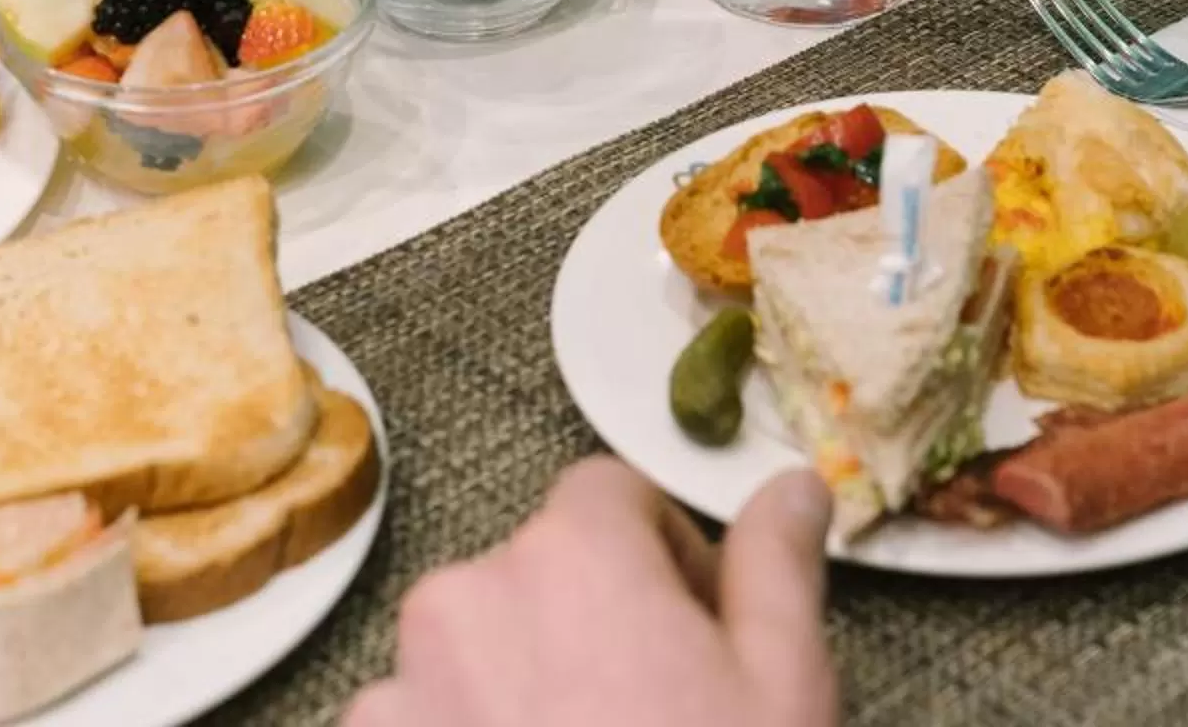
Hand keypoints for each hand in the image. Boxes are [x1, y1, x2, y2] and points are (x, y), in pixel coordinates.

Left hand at [345, 462, 837, 726]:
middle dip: (589, 629)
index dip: (664, 558)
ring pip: (472, 660)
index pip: (610, 498)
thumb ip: (775, 569)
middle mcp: (464, 600)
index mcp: (572, 556)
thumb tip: (791, 484)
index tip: (697, 636)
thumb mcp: (784, 690)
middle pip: (534, 579)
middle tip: (651, 723)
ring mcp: (397, 694)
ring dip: (519, 697)